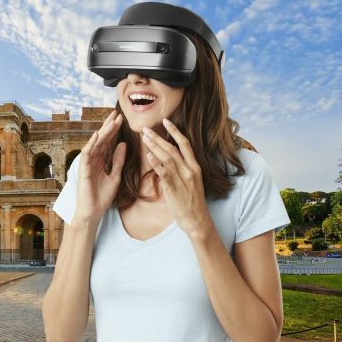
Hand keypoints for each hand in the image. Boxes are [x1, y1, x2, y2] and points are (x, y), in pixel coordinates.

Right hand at [73, 111, 126, 224]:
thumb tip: (122, 144)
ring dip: (104, 132)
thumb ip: (117, 160)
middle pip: (102, 140)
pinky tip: (98, 134)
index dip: (114, 132)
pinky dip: (92, 143)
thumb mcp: (115, 176)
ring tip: (111, 121)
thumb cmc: (102, 197)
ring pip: (96, 144)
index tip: (122, 120)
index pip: (108, 143)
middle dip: (109, 127)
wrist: (94, 212)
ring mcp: (87, 164)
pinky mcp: (83, 169)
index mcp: (101, 162)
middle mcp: (93, 160)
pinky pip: (87, 153)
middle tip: (116, 114)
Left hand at [141, 118, 211, 237]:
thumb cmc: (192, 202)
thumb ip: (181, 170)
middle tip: (146, 128)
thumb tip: (168, 160)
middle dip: (158, 137)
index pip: (185, 144)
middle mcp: (190, 170)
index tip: (166, 120)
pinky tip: (149, 156)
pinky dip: (156, 163)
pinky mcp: (174, 188)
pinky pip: (164, 173)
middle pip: (172, 148)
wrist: (197, 220)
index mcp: (195, 167)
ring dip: (154, 146)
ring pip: (167, 158)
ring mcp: (182, 179)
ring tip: (144, 137)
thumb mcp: (191, 182)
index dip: (175, 131)